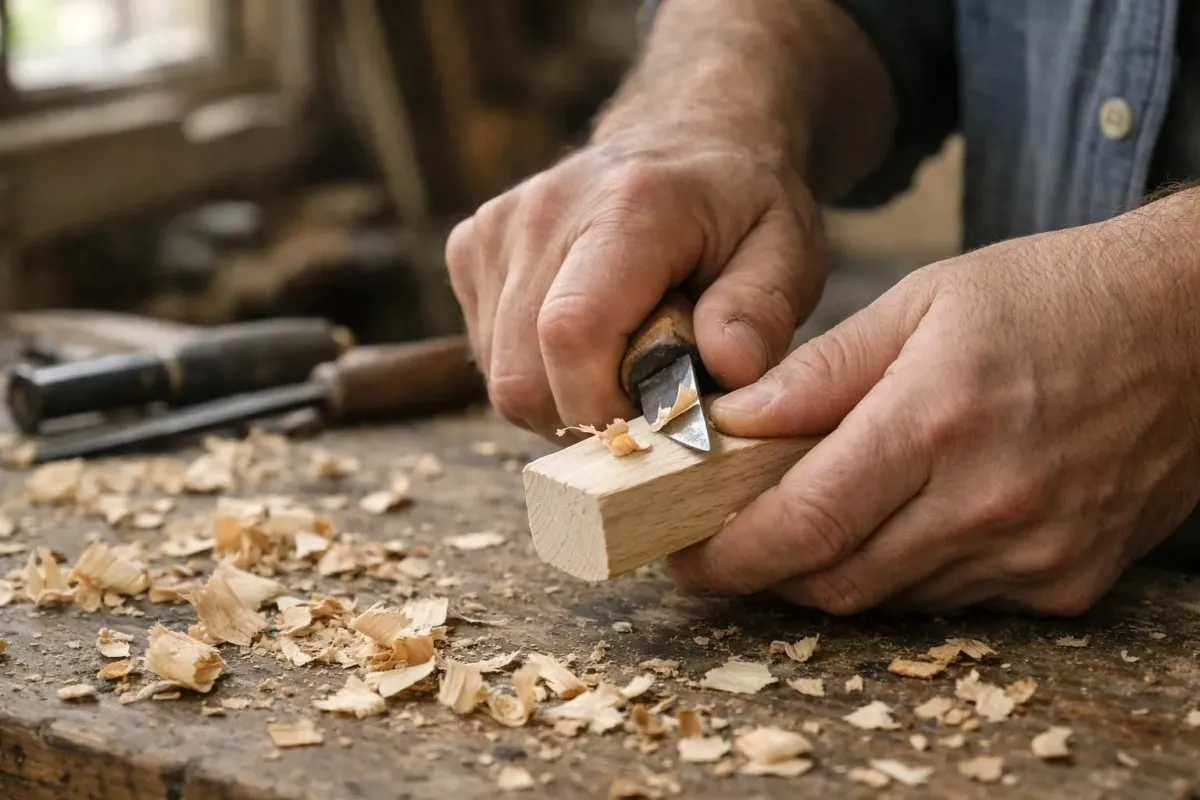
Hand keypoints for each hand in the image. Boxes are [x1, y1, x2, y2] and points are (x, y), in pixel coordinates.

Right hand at [445, 127, 825, 440]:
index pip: (572, 332)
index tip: (655, 423)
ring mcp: (495, 230)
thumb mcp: (787, 249)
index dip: (602, 406)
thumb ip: (761, 310)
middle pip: (523, 373)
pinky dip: (537, 372)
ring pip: (502, 377)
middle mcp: (543, 212)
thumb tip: (727, 371)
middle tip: (646, 398)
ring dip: (562, 398)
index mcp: (628, 206)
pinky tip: (586, 340)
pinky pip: (489, 354)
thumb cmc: (738, 206)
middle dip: (587, 416)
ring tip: (621, 360)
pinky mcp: (470, 248)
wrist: (683, 137)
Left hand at [668, 217, 1199, 615]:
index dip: (728, 554)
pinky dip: (904, 574)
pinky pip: (951, 602)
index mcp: (937, 420)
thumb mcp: (923, 301)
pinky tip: (900, 524)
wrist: (1189, 328)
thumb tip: (732, 421)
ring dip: (832, 571)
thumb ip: (821, 370)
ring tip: (809, 521)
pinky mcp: (1067, 583)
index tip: (685, 555)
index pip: (802, 523)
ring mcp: (1034, 554)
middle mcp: (987, 503)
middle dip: (765, 572)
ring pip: (887, 599)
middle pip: (834, 580)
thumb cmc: (1051, 298)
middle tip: (728, 543)